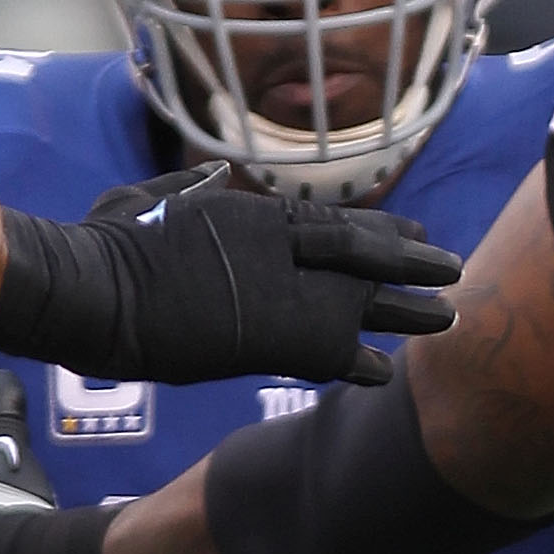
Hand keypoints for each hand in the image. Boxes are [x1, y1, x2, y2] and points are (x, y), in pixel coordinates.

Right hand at [0, 167, 462, 391]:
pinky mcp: (283, 342)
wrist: (99, 292)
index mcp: (258, 215)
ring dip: (413, 311)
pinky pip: (342, 358)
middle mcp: (285, 249)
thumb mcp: (155, 198)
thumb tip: (215, 175)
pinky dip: (367, 367)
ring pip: (372, 301)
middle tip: (453, 268)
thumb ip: (194, 189)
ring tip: (451, 318)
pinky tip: (394, 377)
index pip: (336, 220)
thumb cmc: (112, 245)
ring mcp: (289, 293)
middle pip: (369, 253)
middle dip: (414, 262)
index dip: (380, 231)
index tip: (414, 233)